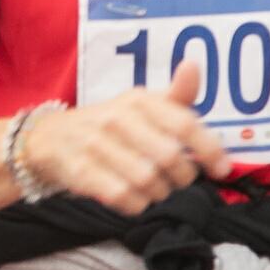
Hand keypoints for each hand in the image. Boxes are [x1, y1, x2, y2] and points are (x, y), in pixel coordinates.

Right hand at [20, 61, 233, 215]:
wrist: (47, 138)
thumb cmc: (108, 124)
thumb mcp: (141, 105)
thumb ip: (176, 95)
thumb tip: (193, 65)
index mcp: (139, 101)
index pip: (184, 124)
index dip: (209, 149)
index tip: (222, 169)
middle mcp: (118, 119)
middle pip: (169, 158)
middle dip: (182, 178)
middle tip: (179, 182)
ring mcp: (96, 145)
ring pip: (147, 181)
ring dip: (159, 193)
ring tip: (157, 191)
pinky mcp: (80, 171)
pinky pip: (122, 197)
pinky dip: (136, 205)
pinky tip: (136, 201)